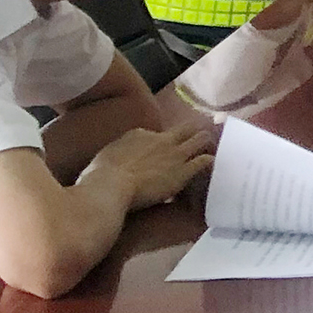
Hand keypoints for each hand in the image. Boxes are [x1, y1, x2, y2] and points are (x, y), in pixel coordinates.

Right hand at [82, 115, 215, 209]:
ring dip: (205, 140)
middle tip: (203, 130)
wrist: (111, 185)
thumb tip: (119, 157)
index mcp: (140, 134)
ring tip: (211, 143)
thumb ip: (119, 153)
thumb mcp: (108, 155)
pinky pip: (203, 161)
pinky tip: (211, 163)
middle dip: (194, 129)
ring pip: (199, 139)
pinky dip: (208, 161)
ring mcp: (175, 154)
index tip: (166, 143)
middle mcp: (161, 139)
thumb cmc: (100, 173)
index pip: (157, 133)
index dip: (164, 139)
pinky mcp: (183, 171)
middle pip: (185, 128)